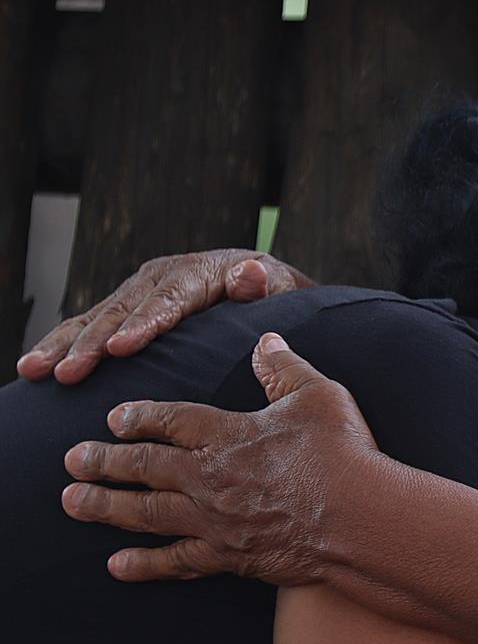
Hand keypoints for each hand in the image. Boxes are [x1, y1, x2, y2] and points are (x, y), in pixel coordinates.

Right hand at [17, 250, 309, 384]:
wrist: (260, 281)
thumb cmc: (272, 292)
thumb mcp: (277, 286)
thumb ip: (261, 285)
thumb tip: (249, 275)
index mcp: (197, 272)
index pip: (168, 300)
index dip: (143, 324)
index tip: (121, 348)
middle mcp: (160, 277)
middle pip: (122, 311)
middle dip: (92, 343)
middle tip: (69, 371)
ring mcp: (139, 292)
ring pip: (96, 318)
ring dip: (64, 344)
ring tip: (35, 370)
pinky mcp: (125, 307)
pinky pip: (89, 323)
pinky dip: (61, 343)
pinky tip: (34, 367)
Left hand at [60, 333, 376, 583]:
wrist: (358, 518)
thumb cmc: (344, 454)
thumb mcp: (319, 396)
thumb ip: (285, 368)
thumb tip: (266, 341)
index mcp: (227, 433)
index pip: (170, 420)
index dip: (139, 417)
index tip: (115, 418)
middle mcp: (209, 476)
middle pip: (144, 465)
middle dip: (104, 461)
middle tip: (71, 459)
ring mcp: (214, 519)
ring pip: (146, 511)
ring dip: (105, 506)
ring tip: (73, 501)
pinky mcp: (229, 555)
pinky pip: (177, 560)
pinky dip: (144, 565)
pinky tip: (116, 565)